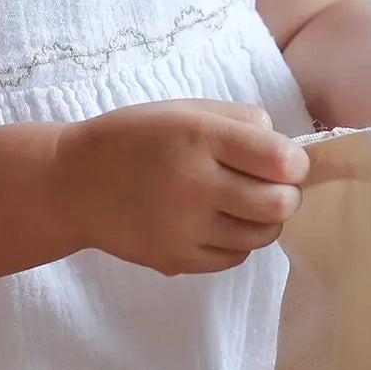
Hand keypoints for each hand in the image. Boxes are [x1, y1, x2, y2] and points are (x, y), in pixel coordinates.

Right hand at [55, 100, 309, 275]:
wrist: (73, 183)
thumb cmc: (137, 138)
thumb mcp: (187, 110)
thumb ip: (243, 121)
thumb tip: (288, 151)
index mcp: (200, 137)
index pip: (280, 160)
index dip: (296, 163)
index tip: (286, 161)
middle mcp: (194, 184)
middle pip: (280, 205)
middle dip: (287, 194)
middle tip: (270, 186)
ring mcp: (184, 228)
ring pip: (262, 236)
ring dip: (265, 220)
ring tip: (242, 204)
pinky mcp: (175, 259)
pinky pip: (234, 257)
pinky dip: (238, 242)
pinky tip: (218, 223)